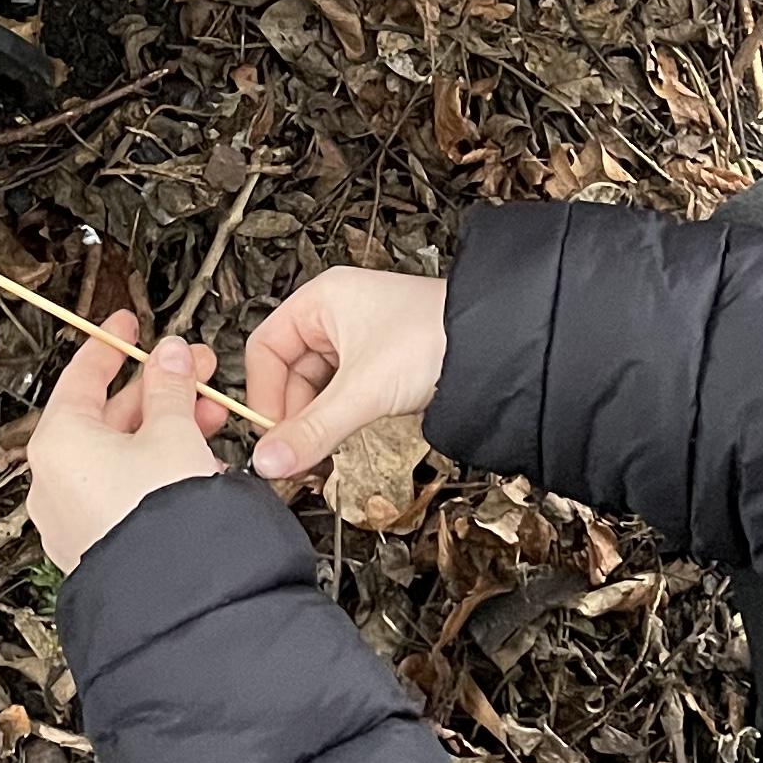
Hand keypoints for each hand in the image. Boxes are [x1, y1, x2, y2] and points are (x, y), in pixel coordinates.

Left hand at [26, 315, 225, 570]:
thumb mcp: (173, 432)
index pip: (81, 376)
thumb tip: (170, 356)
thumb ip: (171, 386)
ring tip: (211, 416)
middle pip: (105, 416)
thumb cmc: (163, 518)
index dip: (112, 345)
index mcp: (58, 442)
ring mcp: (73, 517)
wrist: (176, 598)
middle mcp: (54, 480)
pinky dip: (155, 468)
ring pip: (119, 455)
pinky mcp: (97, 546)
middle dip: (157, 391)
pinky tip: (196, 461)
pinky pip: (123, 491)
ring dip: (164, 428)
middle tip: (195, 371)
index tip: (128, 325)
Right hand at [247, 264, 449, 482]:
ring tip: (325, 450)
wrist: (499, 346)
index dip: (263, 395)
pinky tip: (347, 436)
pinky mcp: (381, 363)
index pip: (265, 349)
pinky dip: (340, 417)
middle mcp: (336, 314)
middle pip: (290, 372)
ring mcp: (360, 338)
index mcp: (321, 300)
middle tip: (300, 454)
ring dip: (318, 420)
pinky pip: (344, 393)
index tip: (272, 436)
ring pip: (318, 386)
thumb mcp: (363, 391)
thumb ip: (312, 431)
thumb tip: (268, 462)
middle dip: (294, 415)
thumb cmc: (434, 340)